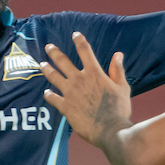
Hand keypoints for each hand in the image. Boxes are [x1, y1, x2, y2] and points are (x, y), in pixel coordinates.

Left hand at [41, 33, 131, 148]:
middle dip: (54, 52)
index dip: (79, 41)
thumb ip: (117, 70)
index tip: (75, 34)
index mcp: (94, 73)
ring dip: (47, 69)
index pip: (85, 51)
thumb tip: (118, 54)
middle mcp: (79, 80)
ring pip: (54, 77)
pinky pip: (53, 98)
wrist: (110, 130)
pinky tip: (47, 92)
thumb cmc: (119, 109)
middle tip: (49, 47)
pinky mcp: (65, 107)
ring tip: (41, 64)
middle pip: (63, 61)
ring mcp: (70, 93)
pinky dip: (49, 95)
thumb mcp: (122, 87)